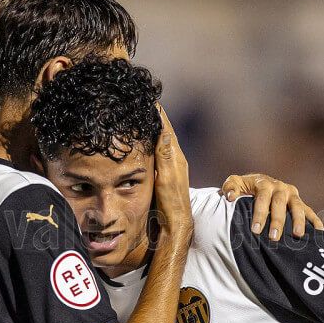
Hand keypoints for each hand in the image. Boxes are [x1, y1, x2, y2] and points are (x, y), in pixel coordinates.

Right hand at [153, 105, 193, 244]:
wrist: (177, 223)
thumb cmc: (172, 203)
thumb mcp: (167, 180)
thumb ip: (166, 158)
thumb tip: (166, 132)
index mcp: (176, 158)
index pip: (167, 130)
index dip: (159, 115)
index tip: (152, 100)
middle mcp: (176, 160)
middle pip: (165, 133)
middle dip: (157, 117)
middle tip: (146, 103)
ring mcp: (173, 167)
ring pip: (163, 141)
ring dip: (156, 128)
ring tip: (146, 116)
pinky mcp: (168, 173)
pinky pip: (161, 151)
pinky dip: (155, 142)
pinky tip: (148, 141)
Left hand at [220, 173, 322, 239]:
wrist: (259, 183)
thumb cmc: (244, 187)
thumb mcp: (235, 183)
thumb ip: (230, 187)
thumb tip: (229, 196)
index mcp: (264, 183)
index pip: (262, 199)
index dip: (259, 214)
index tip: (255, 230)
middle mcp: (280, 187)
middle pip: (279, 204)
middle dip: (277, 221)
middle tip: (273, 237)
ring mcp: (292, 195)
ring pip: (297, 207)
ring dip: (298, 221)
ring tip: (298, 235)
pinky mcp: (300, 202)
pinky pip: (310, 211)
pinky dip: (315, 221)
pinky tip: (319, 232)